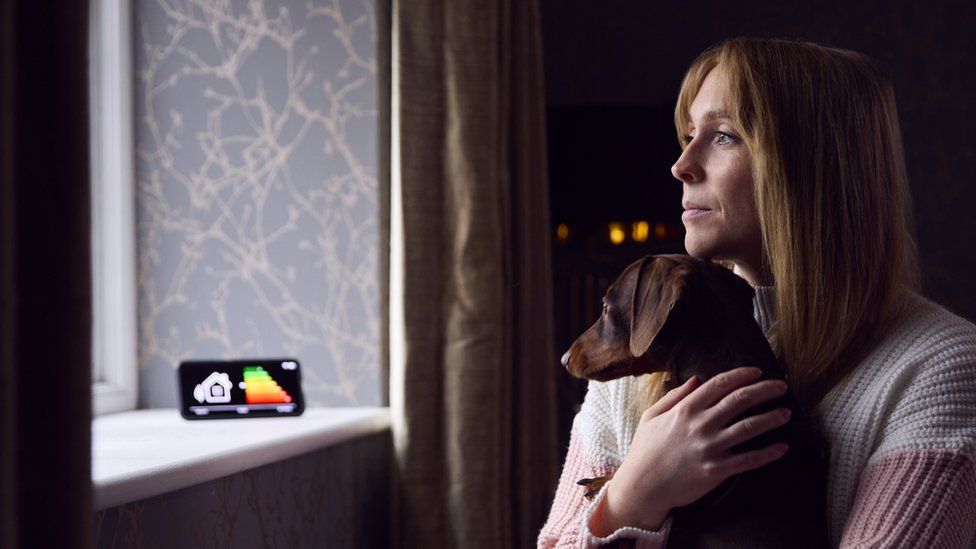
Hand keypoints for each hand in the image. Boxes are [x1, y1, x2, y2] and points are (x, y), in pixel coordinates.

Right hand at [596, 367, 790, 533]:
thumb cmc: (644, 450)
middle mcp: (701, 425)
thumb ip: (674, 396)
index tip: (758, 372)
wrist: (641, 487)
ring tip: (787, 412)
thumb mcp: (651, 416)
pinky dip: (768, 453)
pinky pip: (748, 460)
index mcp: (685, 409)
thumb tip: (696, 379)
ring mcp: (710, 448)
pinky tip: (782, 447)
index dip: (742, 375)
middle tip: (782, 386)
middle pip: (740, 400)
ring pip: (749, 427)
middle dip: (765, 390)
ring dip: (772, 418)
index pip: (720, 384)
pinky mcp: (716, 470)